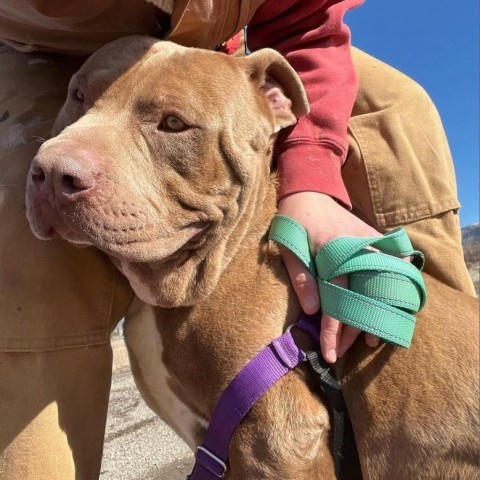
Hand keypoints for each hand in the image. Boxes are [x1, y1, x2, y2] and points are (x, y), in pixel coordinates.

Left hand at [278, 192, 380, 362]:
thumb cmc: (294, 222)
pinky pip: (394, 268)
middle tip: (344, 352)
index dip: (334, 331)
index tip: (330, 354)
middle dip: (355, 330)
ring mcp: (373, 242)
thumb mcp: (288, 247)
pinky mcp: (378, 240)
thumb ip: (301, 277)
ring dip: (379, 314)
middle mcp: (359, 247)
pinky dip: (394, 289)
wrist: (311, 192)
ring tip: (372, 340)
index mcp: (334, 249)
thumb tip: (313, 311)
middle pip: (364, 298)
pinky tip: (391, 307)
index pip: (338, 299)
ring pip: (384, 286)